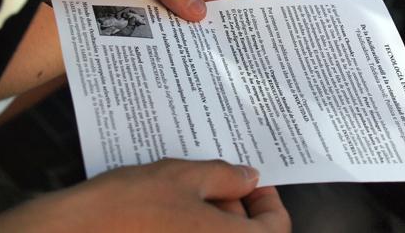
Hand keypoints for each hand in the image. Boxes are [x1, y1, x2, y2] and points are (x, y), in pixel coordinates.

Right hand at [0, 159, 290, 231]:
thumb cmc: (129, 204)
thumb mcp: (182, 177)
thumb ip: (225, 177)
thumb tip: (250, 177)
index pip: (275, 229)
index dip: (269, 202)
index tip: (254, 182)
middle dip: (238, 205)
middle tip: (217, 178)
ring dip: (215, 215)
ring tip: (192, 187)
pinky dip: (194, 227)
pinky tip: (176, 207)